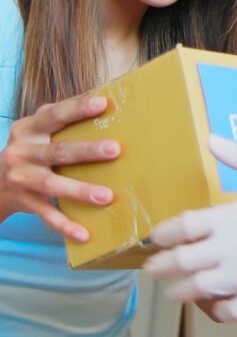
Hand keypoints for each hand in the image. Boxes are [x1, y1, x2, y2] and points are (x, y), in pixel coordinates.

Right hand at [0, 95, 119, 240]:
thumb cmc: (30, 150)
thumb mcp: (37, 131)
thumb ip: (62, 120)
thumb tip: (104, 102)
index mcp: (28, 129)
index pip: (54, 115)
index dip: (77, 109)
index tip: (102, 104)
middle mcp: (22, 152)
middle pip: (58, 150)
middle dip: (87, 150)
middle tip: (115, 149)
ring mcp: (21, 178)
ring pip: (52, 184)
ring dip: (80, 190)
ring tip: (107, 196)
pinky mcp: (25, 201)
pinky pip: (46, 214)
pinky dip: (65, 225)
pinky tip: (84, 234)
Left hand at [144, 136, 236, 321]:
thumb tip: (213, 139)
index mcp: (236, 215)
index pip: (181, 227)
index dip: (162, 234)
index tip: (155, 237)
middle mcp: (234, 248)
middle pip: (178, 262)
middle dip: (160, 266)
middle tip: (153, 268)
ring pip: (195, 291)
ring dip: (181, 291)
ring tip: (179, 291)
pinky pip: (227, 314)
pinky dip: (215, 312)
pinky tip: (218, 306)